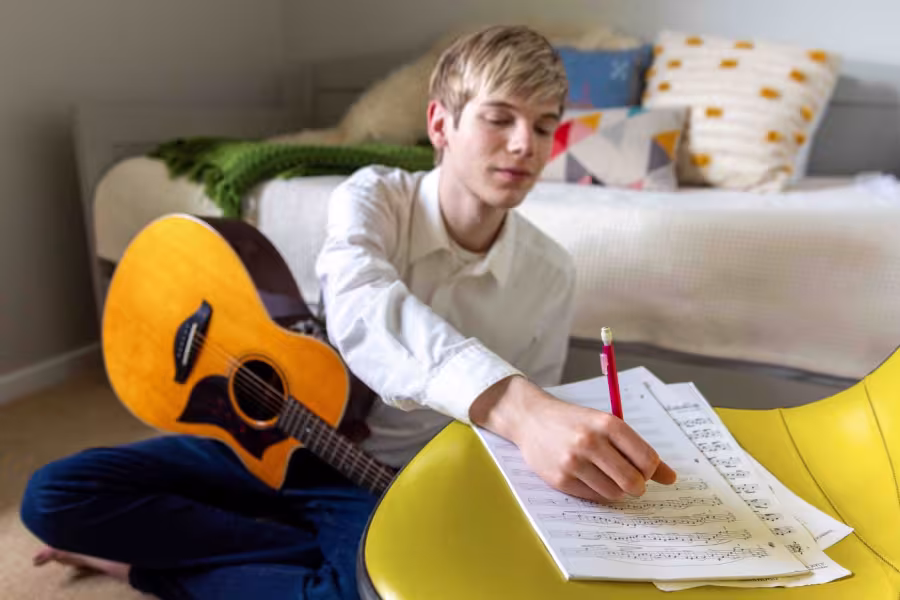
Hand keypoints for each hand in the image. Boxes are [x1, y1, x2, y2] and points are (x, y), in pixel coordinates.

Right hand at [470, 376, 676, 501]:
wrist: (531, 419)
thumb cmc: (574, 422)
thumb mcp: (606, 425)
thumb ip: (638, 450)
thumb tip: (670, 478)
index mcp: (607, 424)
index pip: (647, 459)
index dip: (651, 470)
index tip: (644, 469)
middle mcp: (590, 442)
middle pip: (634, 481)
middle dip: (637, 485)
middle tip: (630, 480)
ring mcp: (574, 462)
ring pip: (615, 493)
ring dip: (617, 490)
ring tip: (605, 476)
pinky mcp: (561, 479)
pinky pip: (594, 497)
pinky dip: (598, 492)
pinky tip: (589, 477)